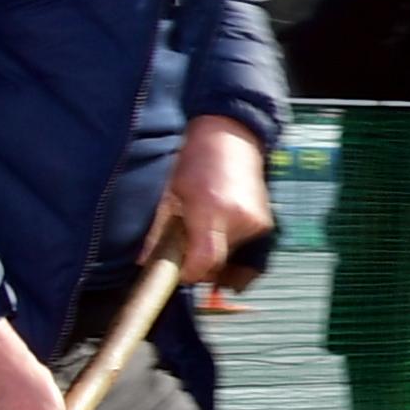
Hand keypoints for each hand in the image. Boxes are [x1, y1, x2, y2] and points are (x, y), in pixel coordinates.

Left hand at [158, 114, 272, 283]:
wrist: (231, 135)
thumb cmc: (197, 159)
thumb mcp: (169, 193)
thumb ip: (158, 230)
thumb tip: (144, 260)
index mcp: (212, 211)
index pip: (205, 263)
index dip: (189, 273)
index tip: (177, 270)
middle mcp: (240, 220)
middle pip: (217, 264)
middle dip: (199, 262)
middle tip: (184, 242)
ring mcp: (257, 222)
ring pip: (231, 256)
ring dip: (214, 250)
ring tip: (202, 225)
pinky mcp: (265, 222)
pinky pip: (243, 245)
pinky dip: (228, 241)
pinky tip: (218, 221)